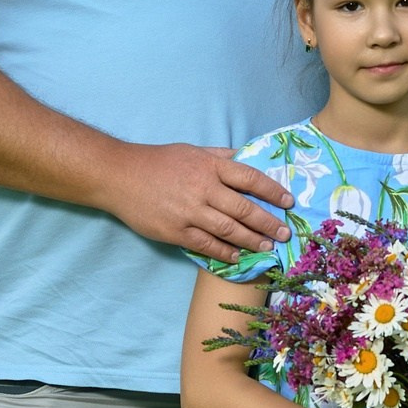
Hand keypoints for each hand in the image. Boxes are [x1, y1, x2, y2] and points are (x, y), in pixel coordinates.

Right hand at [104, 143, 293, 261]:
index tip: (288, 202)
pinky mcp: (175, 231)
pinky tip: (237, 256)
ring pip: (228, 230)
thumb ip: (220, 156)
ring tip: (267, 247)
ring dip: (251, 240)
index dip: (272, 191)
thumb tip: (248, 156)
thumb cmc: (158, 162)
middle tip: (284, 233)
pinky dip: (224, 251)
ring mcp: (189, 211)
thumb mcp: (192, 151)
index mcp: (209, 166)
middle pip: (244, 208)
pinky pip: (206, 244)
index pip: (250, 178)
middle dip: (268, 222)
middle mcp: (203, 188)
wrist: (119, 176)